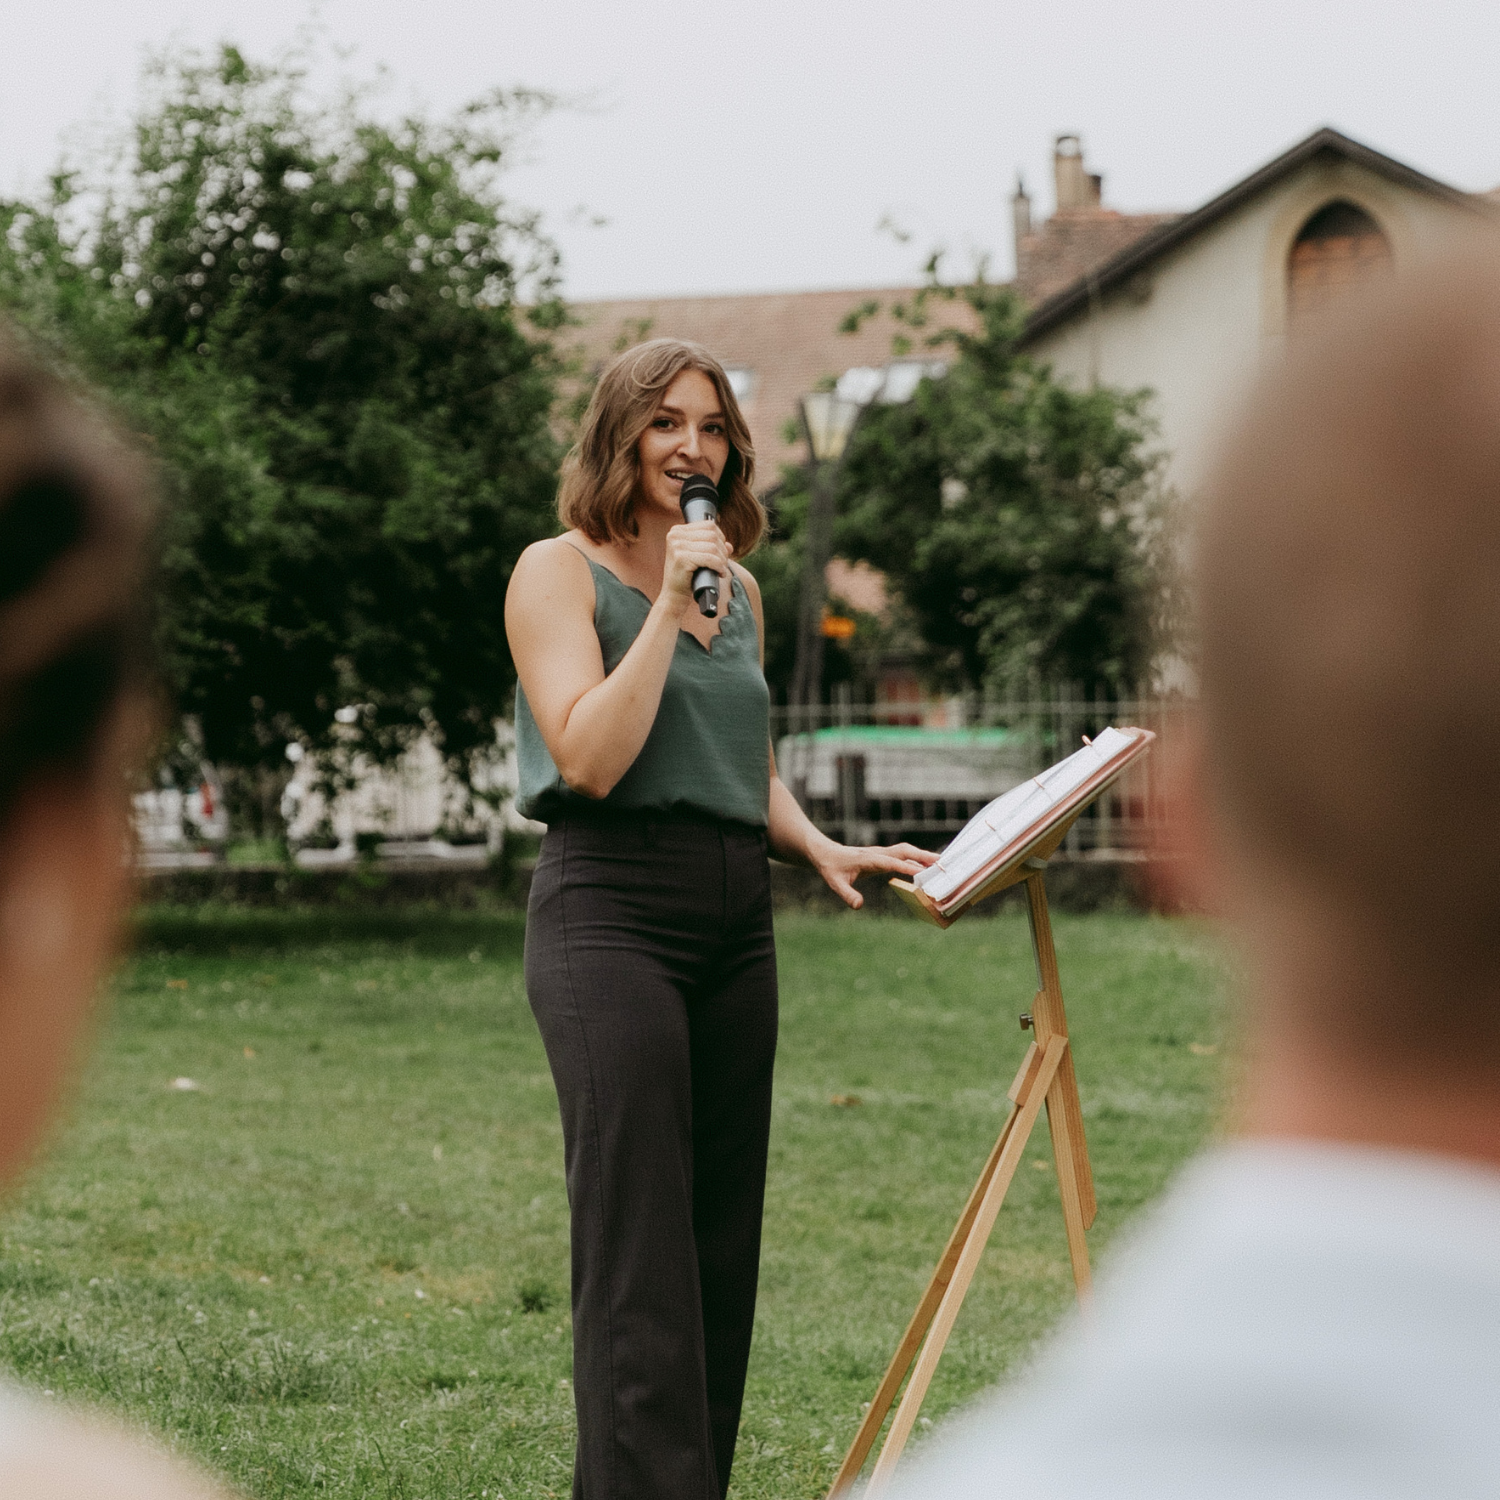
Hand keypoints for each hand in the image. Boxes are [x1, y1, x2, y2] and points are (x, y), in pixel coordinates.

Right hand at [661, 520, 731, 606]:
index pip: (709, 525)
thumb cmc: (687, 576)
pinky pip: (709, 558)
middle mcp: (675, 535)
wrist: (674, 595)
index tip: (721, 553)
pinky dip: (719, 566)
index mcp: (677, 530)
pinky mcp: (681, 558)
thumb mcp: (699, 557)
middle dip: (722, 551)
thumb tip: (729, 546)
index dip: (721, 539)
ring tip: (721, 569)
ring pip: (712, 547)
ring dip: (722, 560)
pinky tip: (719, 573)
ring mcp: (677, 546)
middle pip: (712, 535)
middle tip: (722, 564)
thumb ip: (712, 548)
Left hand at [813, 840, 937, 909]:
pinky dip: (915, 859)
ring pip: (905, 851)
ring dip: (922, 855)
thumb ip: (847, 894)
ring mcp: (881, 853)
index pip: (890, 862)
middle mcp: (878, 853)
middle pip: (904, 851)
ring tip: (940, 863)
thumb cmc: (832, 868)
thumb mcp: (835, 883)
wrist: (827, 854)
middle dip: (922, 856)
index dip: (905, 867)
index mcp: (868, 859)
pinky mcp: (883, 856)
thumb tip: (858, 906)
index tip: (920, 872)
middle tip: (940, 863)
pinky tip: (925, 867)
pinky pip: (902, 856)